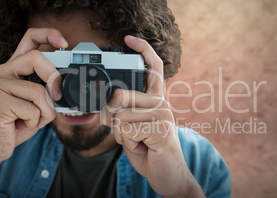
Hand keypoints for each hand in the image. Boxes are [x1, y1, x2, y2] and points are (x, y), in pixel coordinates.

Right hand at [0, 28, 66, 165]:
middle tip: (57, 96)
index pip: (30, 39)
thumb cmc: (18, 122)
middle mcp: (3, 71)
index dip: (49, 35)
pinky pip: (33, 109)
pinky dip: (36, 122)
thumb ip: (48, 89)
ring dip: (46, 112)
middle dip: (54, 78)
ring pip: (39, 90)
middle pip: (36, 58)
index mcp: (15, 68)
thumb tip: (70, 83)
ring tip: (33, 120)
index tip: (64, 43)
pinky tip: (21, 125)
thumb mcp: (37, 102)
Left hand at [101, 36, 203, 196]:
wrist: (168, 176)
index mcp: (156, 99)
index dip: (143, 50)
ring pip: (120, 116)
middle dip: (111, 117)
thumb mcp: (135, 128)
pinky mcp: (161, 128)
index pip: (153, 68)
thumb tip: (108, 102)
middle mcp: (162, 102)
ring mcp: (163, 114)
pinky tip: (142, 148)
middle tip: (121, 132)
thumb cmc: (149, 150)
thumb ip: (126, 112)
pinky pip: (127, 130)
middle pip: (120, 95)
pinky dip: (128, 144)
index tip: (129, 38)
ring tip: (137, 142)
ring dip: (121, 136)